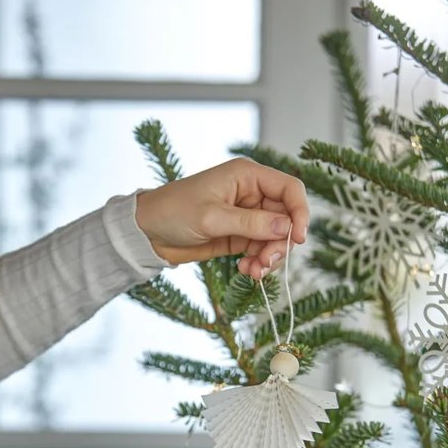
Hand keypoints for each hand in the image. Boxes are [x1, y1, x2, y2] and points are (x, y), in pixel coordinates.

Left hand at [135, 156, 308, 278]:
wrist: (147, 232)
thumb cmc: (174, 212)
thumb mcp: (212, 217)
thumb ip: (251, 223)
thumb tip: (287, 227)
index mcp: (247, 176)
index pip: (289, 188)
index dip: (300, 212)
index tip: (298, 239)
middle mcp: (251, 194)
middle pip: (286, 217)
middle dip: (280, 243)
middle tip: (265, 263)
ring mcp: (247, 216)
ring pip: (275, 237)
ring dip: (269, 257)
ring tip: (253, 272)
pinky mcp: (239, 236)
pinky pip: (261, 249)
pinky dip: (258, 263)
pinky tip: (247, 271)